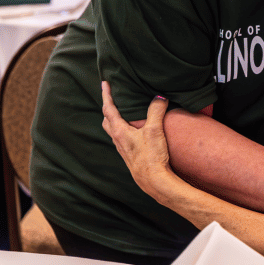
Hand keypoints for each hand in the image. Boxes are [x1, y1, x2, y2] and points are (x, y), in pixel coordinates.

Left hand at [101, 81, 173, 197]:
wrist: (154, 181)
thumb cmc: (151, 156)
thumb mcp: (155, 130)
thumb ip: (156, 111)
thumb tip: (159, 97)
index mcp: (120, 131)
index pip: (109, 109)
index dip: (106, 95)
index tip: (104, 83)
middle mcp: (118, 140)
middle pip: (107, 121)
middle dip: (108, 108)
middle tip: (112, 98)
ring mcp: (123, 149)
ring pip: (113, 131)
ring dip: (114, 120)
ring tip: (122, 113)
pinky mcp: (130, 156)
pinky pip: (121, 139)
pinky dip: (123, 130)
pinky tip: (133, 132)